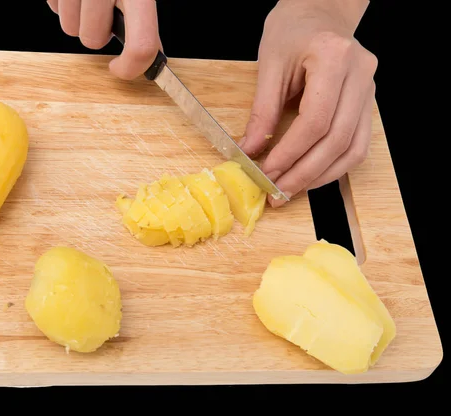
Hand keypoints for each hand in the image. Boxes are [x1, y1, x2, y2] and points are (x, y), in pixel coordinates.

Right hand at [47, 0, 161, 79]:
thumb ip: (144, 22)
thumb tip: (150, 61)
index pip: (141, 46)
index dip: (131, 67)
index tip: (119, 68)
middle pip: (93, 40)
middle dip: (97, 33)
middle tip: (103, 14)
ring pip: (70, 29)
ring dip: (78, 18)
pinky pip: (53, 8)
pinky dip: (63, 4)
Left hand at [239, 0, 376, 207]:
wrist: (319, 11)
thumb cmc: (293, 29)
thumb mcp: (270, 65)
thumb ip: (261, 110)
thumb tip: (249, 150)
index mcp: (335, 58)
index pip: (315, 120)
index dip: (290, 152)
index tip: (267, 172)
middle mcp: (361, 75)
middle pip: (337, 139)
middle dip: (304, 173)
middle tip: (277, 193)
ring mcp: (369, 91)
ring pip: (353, 149)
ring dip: (321, 176)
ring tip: (292, 190)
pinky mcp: (367, 103)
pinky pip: (358, 144)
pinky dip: (334, 166)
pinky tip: (311, 176)